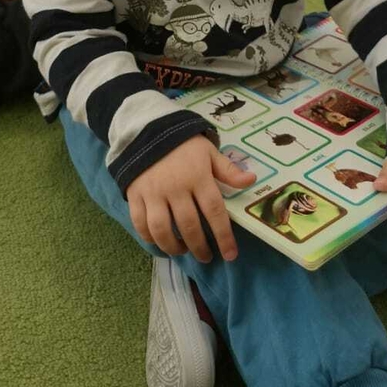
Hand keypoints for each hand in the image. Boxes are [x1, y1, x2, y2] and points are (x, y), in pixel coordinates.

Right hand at [126, 135, 254, 262]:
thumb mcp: (208, 152)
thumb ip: (228, 170)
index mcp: (198, 176)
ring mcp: (153, 192)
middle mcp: (175, 187)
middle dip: (200, 248)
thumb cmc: (183, 145)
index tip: (231, 255)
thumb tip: (251, 180)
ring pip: (162, 230)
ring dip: (174, 247)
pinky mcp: (135, 195)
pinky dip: (150, 238)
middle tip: (206, 257)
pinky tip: (160, 242)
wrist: (147, 130)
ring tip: (183, 251)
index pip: (214, 212)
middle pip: (189, 226)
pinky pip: (140, 223)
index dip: (224, 237)